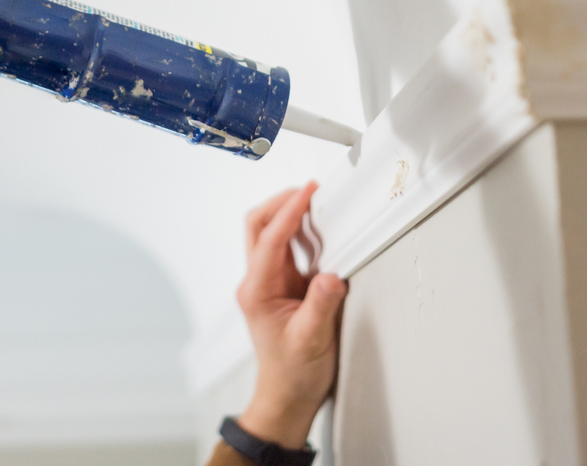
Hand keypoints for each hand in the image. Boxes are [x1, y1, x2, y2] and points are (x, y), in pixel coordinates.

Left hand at [236, 181, 345, 449]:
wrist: (287, 396)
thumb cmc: (293, 373)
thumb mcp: (312, 340)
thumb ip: (321, 305)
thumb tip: (330, 275)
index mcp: (257, 291)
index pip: (269, 240)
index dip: (288, 212)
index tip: (307, 191)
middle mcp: (257, 282)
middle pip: (258, 226)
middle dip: (281, 203)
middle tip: (310, 190)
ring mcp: (269, 282)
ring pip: (271, 233)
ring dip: (290, 215)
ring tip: (317, 202)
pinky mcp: (283, 285)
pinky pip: (288, 248)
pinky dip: (301, 232)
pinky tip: (319, 229)